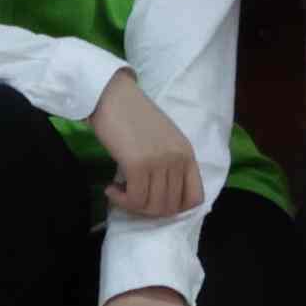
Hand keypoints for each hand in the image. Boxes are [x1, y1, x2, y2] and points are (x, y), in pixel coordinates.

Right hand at [87, 70, 207, 225]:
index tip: (154, 201)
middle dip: (148, 210)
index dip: (175, 208)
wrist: (112, 95)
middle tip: (131, 198)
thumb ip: (170, 164)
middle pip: (170, 207)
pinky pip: (134, 199)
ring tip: (120, 192)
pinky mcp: (138, 164)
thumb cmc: (134, 116)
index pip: (194, 198)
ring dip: (132, 206)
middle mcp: (177, 159)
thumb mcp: (164, 140)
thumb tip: (163, 198)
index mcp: (187, 153)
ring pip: (152, 206)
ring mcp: (159, 161)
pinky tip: (111, 188)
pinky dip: (120, 200)